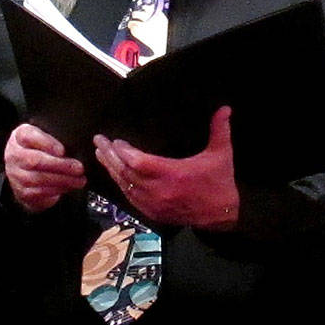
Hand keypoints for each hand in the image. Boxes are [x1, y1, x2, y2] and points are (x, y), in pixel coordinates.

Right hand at [5, 123, 84, 211]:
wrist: (24, 171)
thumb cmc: (39, 149)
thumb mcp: (44, 136)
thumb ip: (55, 136)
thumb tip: (76, 144)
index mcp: (19, 137)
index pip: (28, 136)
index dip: (46, 143)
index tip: (62, 150)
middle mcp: (14, 155)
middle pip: (34, 160)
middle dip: (59, 165)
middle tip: (78, 168)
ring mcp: (16, 175)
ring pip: (37, 179)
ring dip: (62, 180)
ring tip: (79, 180)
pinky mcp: (22, 192)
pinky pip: (39, 192)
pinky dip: (58, 190)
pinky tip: (70, 186)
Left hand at [93, 106, 237, 228]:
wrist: (222, 216)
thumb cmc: (220, 182)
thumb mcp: (221, 154)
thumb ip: (220, 130)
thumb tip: (225, 108)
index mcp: (174, 175)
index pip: (139, 163)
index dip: (124, 152)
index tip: (115, 141)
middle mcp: (160, 191)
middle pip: (127, 173)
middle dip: (110, 157)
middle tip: (99, 141)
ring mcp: (155, 204)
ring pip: (125, 186)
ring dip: (112, 170)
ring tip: (101, 154)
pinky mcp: (154, 213)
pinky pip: (131, 198)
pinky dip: (121, 185)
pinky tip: (114, 174)